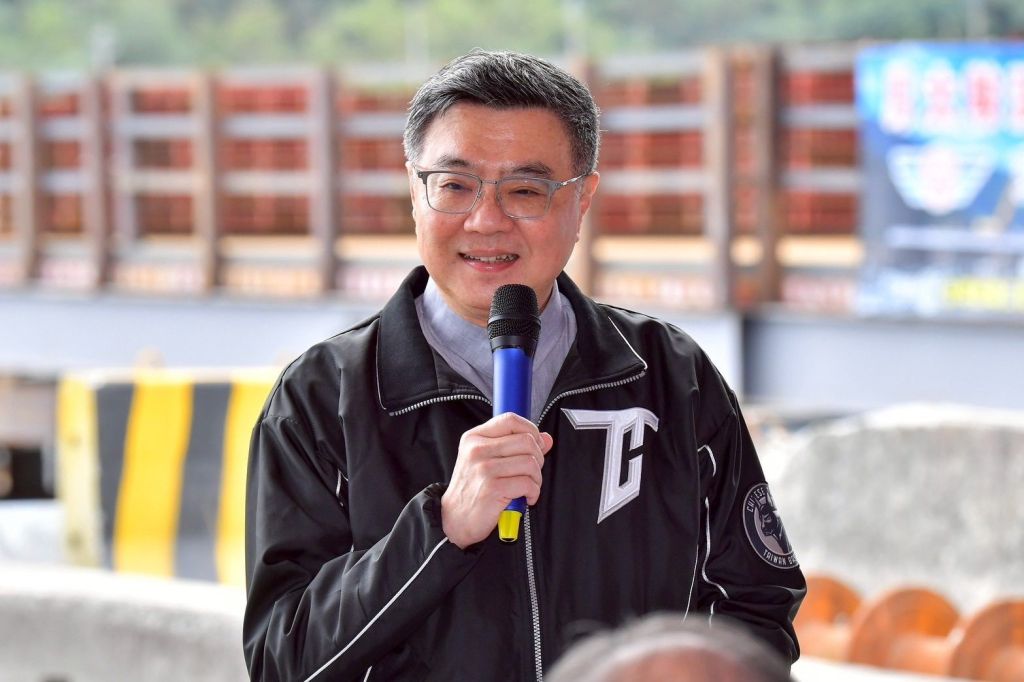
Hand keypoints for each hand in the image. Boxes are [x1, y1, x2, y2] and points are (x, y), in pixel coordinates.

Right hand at [441, 412, 552, 548]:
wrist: (455, 519)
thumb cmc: (473, 489)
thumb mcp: (487, 461)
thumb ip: (515, 447)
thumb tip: (546, 438)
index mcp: (475, 438)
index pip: (511, 420)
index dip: (531, 430)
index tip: (536, 445)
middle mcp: (477, 450)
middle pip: (526, 441)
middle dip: (538, 458)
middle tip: (531, 472)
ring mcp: (484, 469)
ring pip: (530, 462)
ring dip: (536, 478)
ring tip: (527, 487)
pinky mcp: (492, 489)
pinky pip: (528, 484)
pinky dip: (533, 493)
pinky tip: (525, 498)